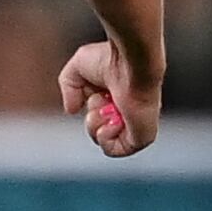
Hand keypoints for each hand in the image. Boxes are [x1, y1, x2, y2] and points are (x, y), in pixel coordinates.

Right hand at [59, 40, 157, 157]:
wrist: (132, 63)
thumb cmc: (112, 59)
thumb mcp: (77, 68)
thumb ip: (69, 87)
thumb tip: (72, 110)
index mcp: (119, 97)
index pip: (98, 116)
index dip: (89, 106)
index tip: (95, 91)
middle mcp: (129, 113)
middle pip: (97, 131)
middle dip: (91, 117)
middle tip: (102, 100)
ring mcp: (136, 126)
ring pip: (104, 142)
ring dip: (96, 126)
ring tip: (108, 109)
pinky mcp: (142, 137)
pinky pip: (115, 150)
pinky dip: (106, 137)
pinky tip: (114, 119)